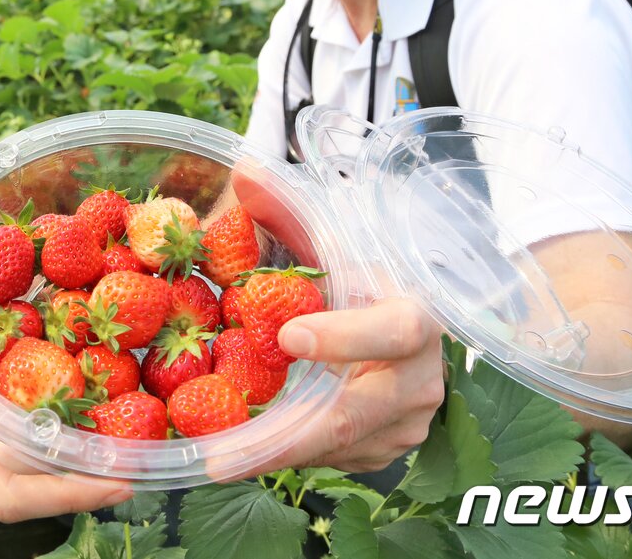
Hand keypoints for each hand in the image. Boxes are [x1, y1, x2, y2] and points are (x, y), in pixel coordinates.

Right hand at [0, 268, 133, 521]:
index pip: (9, 495)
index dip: (69, 493)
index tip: (123, 480)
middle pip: (35, 480)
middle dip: (93, 463)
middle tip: (155, 433)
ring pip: (26, 457)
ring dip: (72, 432)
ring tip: (131, 395)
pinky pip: (7, 433)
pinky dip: (36, 405)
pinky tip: (60, 362)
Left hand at [230, 162, 445, 473]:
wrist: (395, 328)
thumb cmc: (357, 280)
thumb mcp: (328, 245)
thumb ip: (285, 210)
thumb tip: (243, 170)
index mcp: (416, 317)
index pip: (397, 330)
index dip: (346, 337)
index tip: (288, 335)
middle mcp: (419, 379)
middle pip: (356, 415)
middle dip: (287, 435)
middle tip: (224, 451)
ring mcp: (403, 425)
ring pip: (336, 447)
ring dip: (273, 453)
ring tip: (213, 459)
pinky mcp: (380, 453)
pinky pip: (328, 461)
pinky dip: (282, 457)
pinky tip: (236, 453)